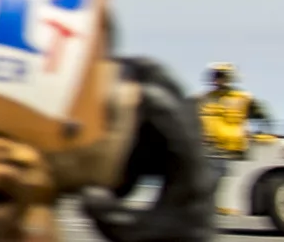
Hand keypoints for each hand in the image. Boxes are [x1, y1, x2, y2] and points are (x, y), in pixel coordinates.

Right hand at [78, 56, 215, 241]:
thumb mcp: (137, 238)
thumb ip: (112, 217)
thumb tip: (88, 194)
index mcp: (193, 178)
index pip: (185, 137)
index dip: (165, 112)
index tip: (143, 91)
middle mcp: (196, 158)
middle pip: (185, 107)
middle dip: (158, 79)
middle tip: (125, 58)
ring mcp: (188, 151)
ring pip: (176, 105)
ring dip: (151, 82)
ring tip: (119, 64)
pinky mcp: (175, 150)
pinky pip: (163, 116)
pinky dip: (142, 99)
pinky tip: (118, 93)